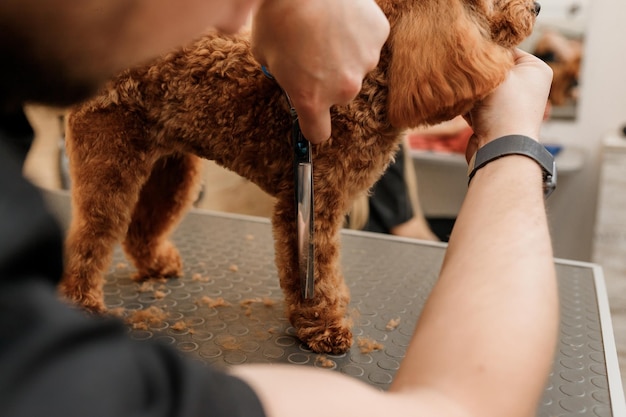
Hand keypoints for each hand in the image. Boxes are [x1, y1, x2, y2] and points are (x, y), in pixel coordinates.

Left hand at [251, 0, 389, 142]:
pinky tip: (342, 15)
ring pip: (356, 67)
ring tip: (327, 29)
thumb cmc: (276, 14)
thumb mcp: (264, 54)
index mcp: (311, 99)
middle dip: (327, 81)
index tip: (310, 117)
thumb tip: (285, 73)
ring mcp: (366, 62)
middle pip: (338, 95)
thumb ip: (280, 75)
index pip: (318, 133)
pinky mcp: (379, 35)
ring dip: (344, 55)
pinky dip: (358, 33)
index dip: (312, 125)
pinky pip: (369, 41)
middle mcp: (343, 88)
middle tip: (312, 52)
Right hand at [464, 49, 552, 161]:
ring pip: (481, 89)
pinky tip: (466, 112)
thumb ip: (485, 56)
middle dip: (477, 75)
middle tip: (469, 78)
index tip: (473, 55)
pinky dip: (468, 108)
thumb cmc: (505, 110)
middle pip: (492, 70)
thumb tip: (475, 49)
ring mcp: (510, 105)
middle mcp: (527, 86)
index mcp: (536, 70)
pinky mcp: (495, 120)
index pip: (506, 49)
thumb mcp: (495, 72)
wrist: (500, 149)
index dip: (487, 51)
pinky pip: (476, 106)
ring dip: (471, 93)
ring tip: (469, 99)